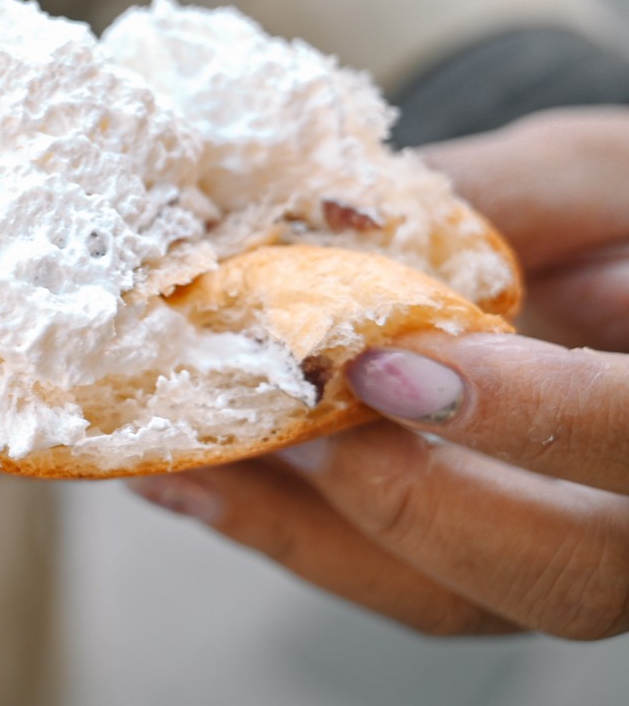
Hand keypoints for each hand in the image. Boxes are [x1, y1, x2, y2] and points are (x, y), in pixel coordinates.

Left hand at [127, 107, 628, 639]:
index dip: (532, 416)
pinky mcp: (475, 565)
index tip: (392, 365)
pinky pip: (385, 579)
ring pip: (448, 594)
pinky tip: (189, 486)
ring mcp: (561, 556)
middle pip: (555, 570)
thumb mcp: (602, 179)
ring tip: (188, 461)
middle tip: (281, 422)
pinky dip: (282, 532)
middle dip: (401, 496)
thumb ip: (509, 195)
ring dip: (305, 527)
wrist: (622, 266)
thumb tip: (349, 213)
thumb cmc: (625, 218)